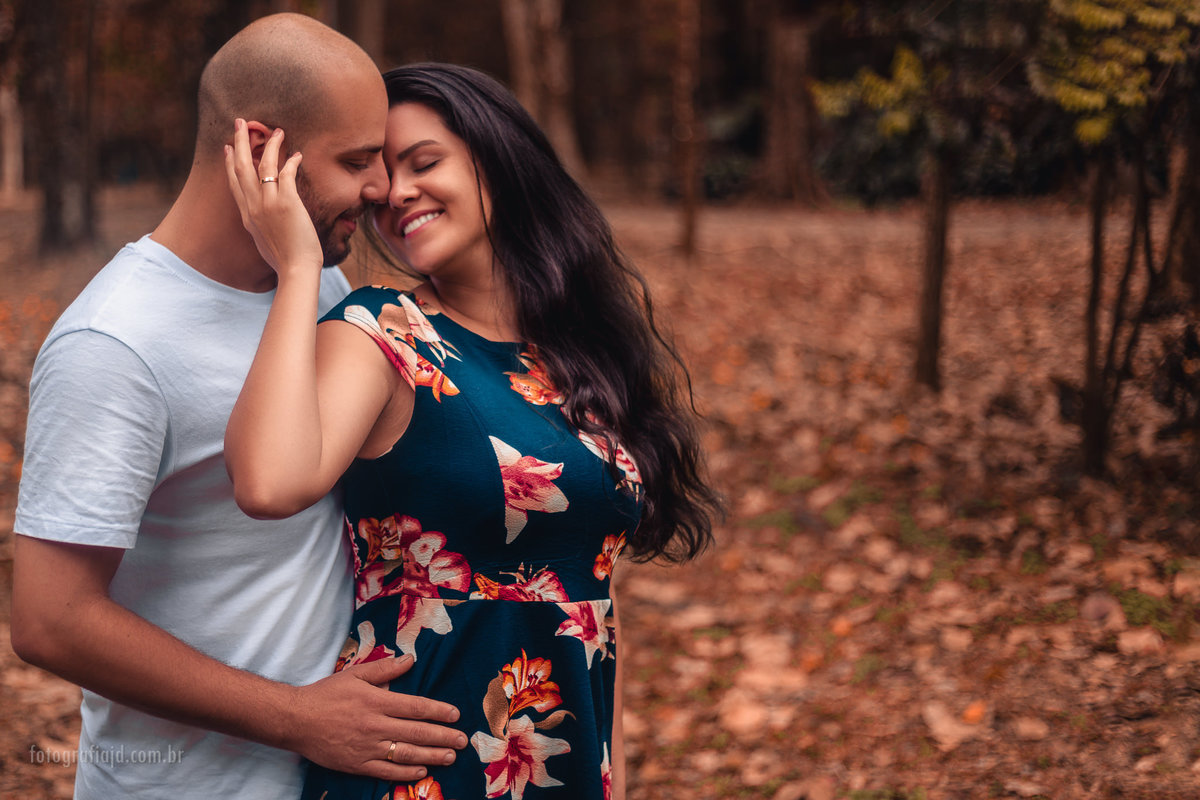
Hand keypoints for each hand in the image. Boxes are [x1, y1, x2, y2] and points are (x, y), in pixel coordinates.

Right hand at [224, 118, 323, 276]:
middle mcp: (253, 206)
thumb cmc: (285, 261)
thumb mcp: (264, 242)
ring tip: (277, 131)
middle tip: (241, 122)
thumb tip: (263, 222)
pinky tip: (297, 154)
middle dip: (240, 142)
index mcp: (246, 216)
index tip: (228, 147)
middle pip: (240, 167)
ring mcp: (268, 203)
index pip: (234, 183)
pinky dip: (291, 161)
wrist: (295, 270)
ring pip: (263, 164)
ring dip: (270, 145)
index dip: (229, 163)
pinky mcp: (286, 202)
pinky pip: (286, 174)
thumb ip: (261, 226)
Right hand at [283, 655, 467, 781]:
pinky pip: (386, 771)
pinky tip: (422, 771)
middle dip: (443, 736)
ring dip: (431, 755)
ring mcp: (366, 747)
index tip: (455, 715)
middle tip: (462, 741)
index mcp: (377, 701)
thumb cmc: (326, 694)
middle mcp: (375, 725)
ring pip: (405, 753)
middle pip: (417, 732)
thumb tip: (410, 659)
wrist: (295, 720)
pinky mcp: (357, 764)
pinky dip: (406, 773)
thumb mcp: (355, 674)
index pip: (416, 707)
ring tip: (450, 756)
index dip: (438, 711)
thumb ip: (384, 668)